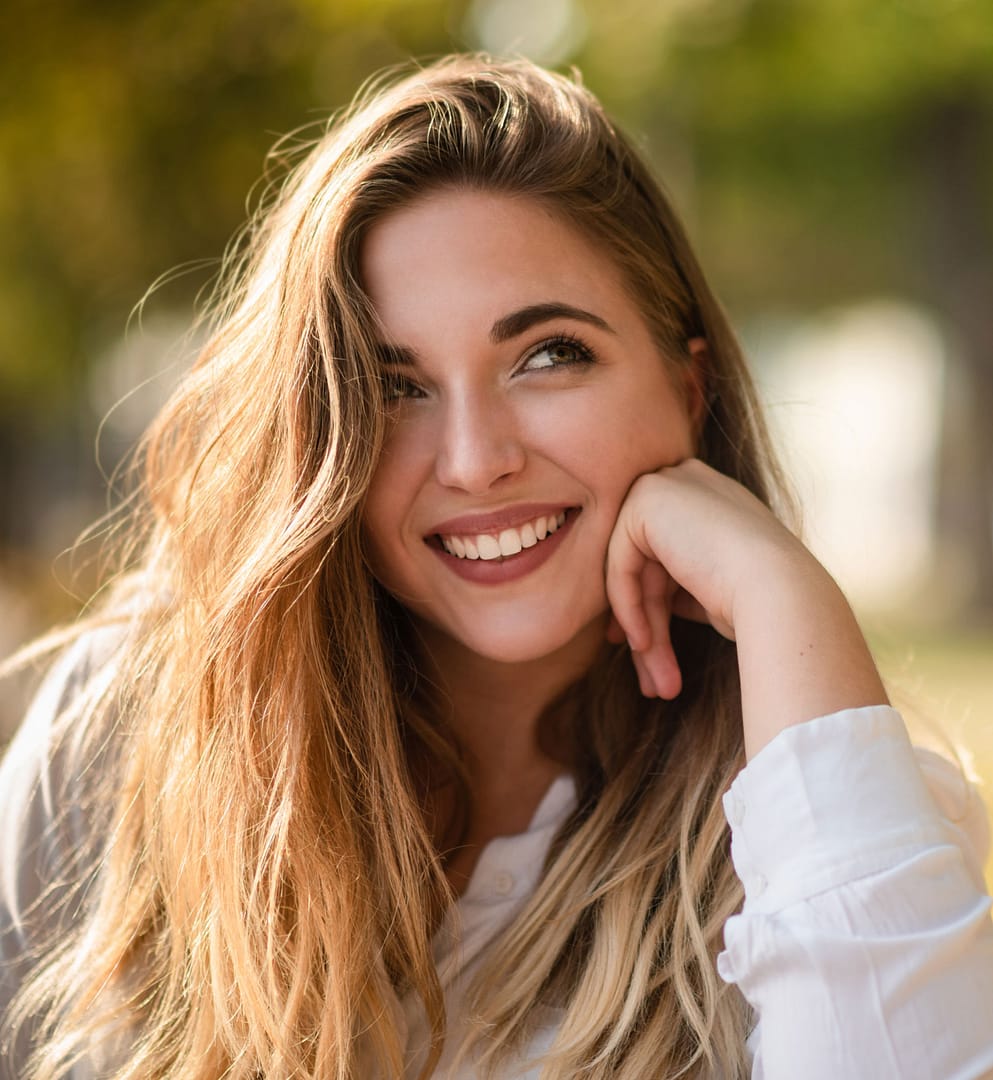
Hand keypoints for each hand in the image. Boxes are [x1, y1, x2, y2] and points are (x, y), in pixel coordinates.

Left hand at [605, 459, 887, 757]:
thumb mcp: (712, 591)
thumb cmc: (763, 604)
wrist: (782, 592)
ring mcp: (668, 484)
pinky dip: (628, 607)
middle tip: (654, 681)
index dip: (653, 604)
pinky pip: (621, 564)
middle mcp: (690, 482)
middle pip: (648, 566)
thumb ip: (677, 587)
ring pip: (634, 571)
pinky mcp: (647, 499)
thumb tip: (635, 615)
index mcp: (712, 497)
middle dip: (648, 626)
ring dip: (644, 632)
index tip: (649, 650)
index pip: (666, 555)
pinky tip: (643, 644)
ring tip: (657, 685)